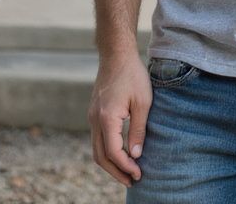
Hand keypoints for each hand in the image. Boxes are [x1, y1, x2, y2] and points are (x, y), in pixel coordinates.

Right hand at [88, 53, 151, 185]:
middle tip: (132, 181)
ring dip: (110, 164)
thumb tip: (136, 155)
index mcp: (107, 117)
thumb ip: (139, 130)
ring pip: (96, 149)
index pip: (114, 152)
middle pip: (100, 156)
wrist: (116, 54)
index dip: (126, 167)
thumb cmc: (132, 75)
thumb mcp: (143, 102)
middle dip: (116, 172)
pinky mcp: (94, 112)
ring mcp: (92, 116)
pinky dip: (106, 152)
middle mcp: (95, 119)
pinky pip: (96, 139)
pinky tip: (120, 153)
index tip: (139, 174)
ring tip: (126, 172)